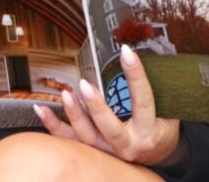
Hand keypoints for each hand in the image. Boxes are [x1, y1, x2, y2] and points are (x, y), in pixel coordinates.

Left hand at [33, 44, 180, 166]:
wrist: (157, 156)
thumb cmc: (161, 128)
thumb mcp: (168, 111)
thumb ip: (156, 90)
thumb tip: (137, 54)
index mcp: (149, 131)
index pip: (143, 100)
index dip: (135, 75)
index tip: (126, 51)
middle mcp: (128, 145)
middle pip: (110, 129)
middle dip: (97, 108)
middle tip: (86, 85)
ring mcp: (109, 153)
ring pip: (87, 137)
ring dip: (74, 115)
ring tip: (66, 94)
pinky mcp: (94, 153)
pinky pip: (70, 141)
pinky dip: (53, 125)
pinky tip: (40, 109)